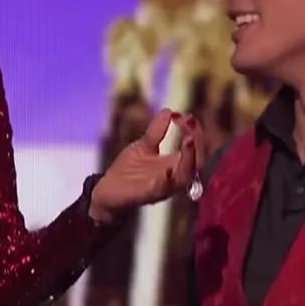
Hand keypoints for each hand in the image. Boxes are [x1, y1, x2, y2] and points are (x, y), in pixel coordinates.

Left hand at [89, 108, 208, 221]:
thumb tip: (169, 111)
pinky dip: (167, 179)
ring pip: (184, 176)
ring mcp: (163, 188)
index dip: (196, 133)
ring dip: (189, 158)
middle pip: (197, 163)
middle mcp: (174, 178)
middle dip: (197, 143)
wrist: (107, 191)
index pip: (195, 151)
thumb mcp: (144, 146)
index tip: (188, 116)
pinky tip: (169, 168)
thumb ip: (157, 131)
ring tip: (189, 140)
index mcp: (174, 166)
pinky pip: (163, 188)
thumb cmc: (128, 170)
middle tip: (192, 124)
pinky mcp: (149, 195)